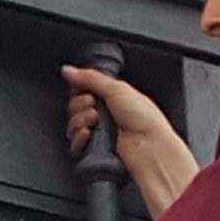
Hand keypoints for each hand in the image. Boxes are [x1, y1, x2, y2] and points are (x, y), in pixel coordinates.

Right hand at [63, 64, 198, 213]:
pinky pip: (76, 144)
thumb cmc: (145, 119)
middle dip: (79, 104)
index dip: (79, 89)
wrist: (150, 148)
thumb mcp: (117, 89)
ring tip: (94, 120)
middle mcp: (106, 114)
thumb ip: (90, 78)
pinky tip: (89, 133)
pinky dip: (79, 137)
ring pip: (74, 125)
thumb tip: (69, 70)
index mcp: (113, 97)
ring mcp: (100, 133)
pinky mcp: (95, 150)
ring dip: (79, 120)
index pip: (84, 90)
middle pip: (76, 107)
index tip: (80, 89)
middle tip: (91, 105)